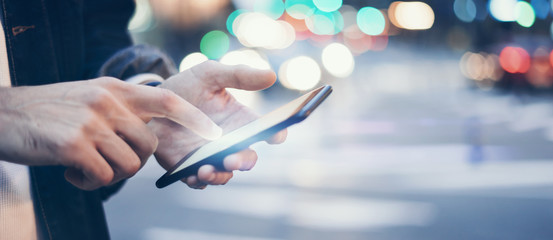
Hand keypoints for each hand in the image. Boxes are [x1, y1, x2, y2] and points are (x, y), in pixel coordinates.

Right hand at [0, 77, 220, 189]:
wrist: (4, 115)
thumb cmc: (49, 111)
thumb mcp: (88, 96)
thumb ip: (119, 109)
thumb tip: (147, 134)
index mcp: (115, 90)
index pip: (166, 100)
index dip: (193, 118)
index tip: (212, 133)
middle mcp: (108, 103)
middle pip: (149, 146)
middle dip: (133, 162)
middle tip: (106, 161)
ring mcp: (92, 123)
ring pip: (129, 165)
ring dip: (109, 174)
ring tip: (84, 166)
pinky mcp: (75, 146)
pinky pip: (105, 177)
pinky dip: (90, 182)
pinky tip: (71, 173)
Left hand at [150, 61, 286, 188]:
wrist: (151, 103)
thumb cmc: (186, 87)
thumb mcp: (210, 75)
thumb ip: (239, 75)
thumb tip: (271, 75)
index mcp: (242, 120)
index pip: (268, 130)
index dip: (277, 133)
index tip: (275, 134)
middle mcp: (231, 142)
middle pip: (248, 158)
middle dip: (243, 161)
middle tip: (232, 159)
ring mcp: (211, 157)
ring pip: (225, 174)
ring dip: (220, 175)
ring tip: (206, 170)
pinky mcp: (189, 168)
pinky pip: (199, 181)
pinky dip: (198, 181)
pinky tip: (192, 174)